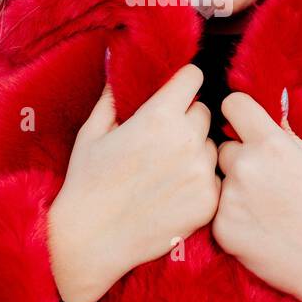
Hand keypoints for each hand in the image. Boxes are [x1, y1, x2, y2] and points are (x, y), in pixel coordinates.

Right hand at [48, 63, 219, 301]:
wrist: (92, 240)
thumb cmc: (87, 183)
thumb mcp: (92, 132)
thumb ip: (113, 95)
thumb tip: (117, 61)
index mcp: (158, 116)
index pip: (194, 77)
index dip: (182, 84)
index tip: (175, 95)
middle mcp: (186, 140)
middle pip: (204, 112)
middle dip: (187, 119)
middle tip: (163, 141)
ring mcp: (201, 172)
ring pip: (211, 146)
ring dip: (196, 152)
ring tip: (166, 171)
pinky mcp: (208, 202)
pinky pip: (214, 179)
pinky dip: (199, 183)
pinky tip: (173, 194)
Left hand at [214, 90, 301, 301]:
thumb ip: (281, 138)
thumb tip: (257, 119)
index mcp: (271, 143)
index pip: (233, 105)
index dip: (236, 113)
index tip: (239, 122)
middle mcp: (246, 166)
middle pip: (223, 148)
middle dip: (238, 160)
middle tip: (264, 183)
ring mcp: (230, 198)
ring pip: (220, 181)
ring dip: (234, 190)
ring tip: (265, 210)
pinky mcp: (221, 228)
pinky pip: (219, 211)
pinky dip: (233, 218)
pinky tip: (259, 229)